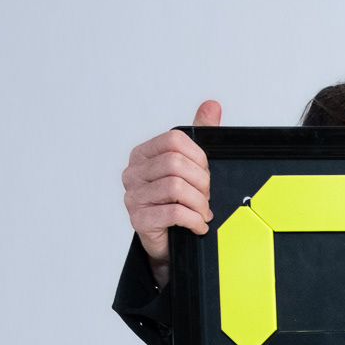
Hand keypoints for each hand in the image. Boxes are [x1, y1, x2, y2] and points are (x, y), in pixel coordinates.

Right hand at [122, 98, 221, 283]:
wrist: (169, 239)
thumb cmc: (178, 200)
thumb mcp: (192, 164)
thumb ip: (200, 134)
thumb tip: (212, 105)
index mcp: (144, 154)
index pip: (174, 140)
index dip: (198, 156)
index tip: (205, 172)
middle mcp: (133, 172)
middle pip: (176, 164)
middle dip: (201, 182)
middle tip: (206, 197)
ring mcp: (133, 196)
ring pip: (176, 188)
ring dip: (199, 203)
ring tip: (202, 212)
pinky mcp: (138, 219)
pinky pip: (173, 213)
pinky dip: (194, 220)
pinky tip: (197, 225)